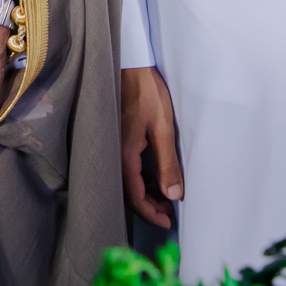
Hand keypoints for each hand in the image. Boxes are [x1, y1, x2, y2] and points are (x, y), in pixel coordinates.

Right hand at [121, 66, 183, 227]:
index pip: (135, 196)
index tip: (169, 221)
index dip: (151, 213)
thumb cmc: (147, 92)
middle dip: (148, 206)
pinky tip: (152, 176)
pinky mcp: (114, 137)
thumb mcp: (163, 128)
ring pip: (124, 180)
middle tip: (169, 212)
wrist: (129, 64)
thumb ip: (167, 163)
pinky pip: (123, 167)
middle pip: (126, 192)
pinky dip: (137, 178)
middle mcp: (113, 153)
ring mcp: (112, 144)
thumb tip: (173, 195)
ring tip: (164, 196)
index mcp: (124, 154)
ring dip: (143, 192)